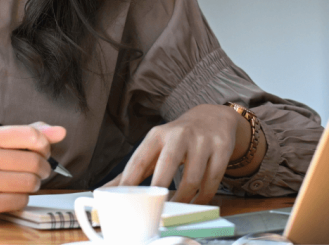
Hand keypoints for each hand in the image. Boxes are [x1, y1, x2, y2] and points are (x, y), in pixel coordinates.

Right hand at [0, 122, 65, 220]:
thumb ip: (29, 133)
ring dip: (34, 184)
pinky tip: (13, 193)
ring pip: (29, 182)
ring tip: (26, 182)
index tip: (43, 150)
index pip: (30, 135)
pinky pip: (20, 200)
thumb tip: (60, 132)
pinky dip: (23, 198)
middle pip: (33, 161)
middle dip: (43, 168)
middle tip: (39, 170)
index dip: (45, 145)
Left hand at [104, 104, 242, 204]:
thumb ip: (133, 169)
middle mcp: (179, 135)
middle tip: (153, 210)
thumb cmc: (176, 139)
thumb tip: (106, 191)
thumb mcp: (154, 147)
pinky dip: (203, 198)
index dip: (129, 181)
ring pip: (192, 178)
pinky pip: (212, 181)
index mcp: (157, 135)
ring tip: (176, 211)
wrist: (212, 118)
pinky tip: (196, 204)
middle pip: (167, 166)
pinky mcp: (221, 149)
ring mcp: (202, 142)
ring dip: (184, 200)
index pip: (139, 160)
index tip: (122, 200)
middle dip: (159, 190)